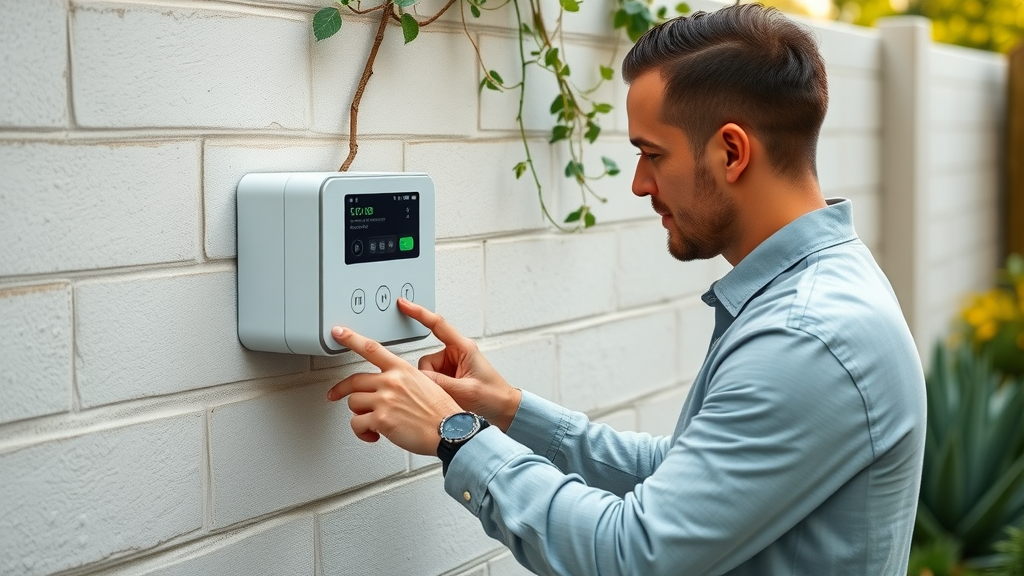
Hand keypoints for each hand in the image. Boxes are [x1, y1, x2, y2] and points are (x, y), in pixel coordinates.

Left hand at [325, 326, 460, 455]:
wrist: (449, 431)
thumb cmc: (440, 413)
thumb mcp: (425, 384)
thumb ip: (402, 382)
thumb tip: (384, 390)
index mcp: (402, 370)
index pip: (371, 348)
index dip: (351, 338)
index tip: (339, 333)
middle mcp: (391, 381)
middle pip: (354, 380)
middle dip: (340, 390)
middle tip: (335, 394)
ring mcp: (385, 400)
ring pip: (353, 403)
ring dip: (359, 415)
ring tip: (371, 422)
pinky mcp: (380, 420)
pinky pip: (357, 424)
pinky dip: (362, 432)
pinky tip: (373, 434)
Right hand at [398, 298, 521, 431]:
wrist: (503, 407)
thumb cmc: (493, 395)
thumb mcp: (465, 390)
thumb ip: (440, 383)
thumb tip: (418, 378)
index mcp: (463, 348)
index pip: (437, 325)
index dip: (419, 313)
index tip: (404, 304)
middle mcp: (456, 353)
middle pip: (427, 360)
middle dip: (430, 377)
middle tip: (444, 390)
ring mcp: (451, 364)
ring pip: (427, 372)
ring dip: (434, 385)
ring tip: (451, 395)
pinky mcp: (449, 375)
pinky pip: (431, 379)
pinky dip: (435, 389)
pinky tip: (447, 396)